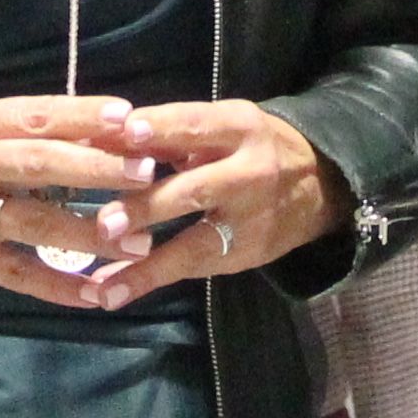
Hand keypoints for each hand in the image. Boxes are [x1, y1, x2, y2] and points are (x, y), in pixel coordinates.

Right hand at [0, 95, 161, 299]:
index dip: (86, 115)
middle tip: (149, 171)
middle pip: (40, 159)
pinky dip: (56, 283)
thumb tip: (72, 127)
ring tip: (138, 239)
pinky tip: (92, 292)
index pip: (35, 112)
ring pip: (32, 217)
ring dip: (90, 229)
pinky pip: (12, 269)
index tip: (135, 119)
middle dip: (100, 165)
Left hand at [70, 98, 339, 305]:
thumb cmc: (249, 147)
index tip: (127, 132)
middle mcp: (249, 172)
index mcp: (239, 127)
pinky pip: (194, 269)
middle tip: (106, 223)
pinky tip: (113, 293)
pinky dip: (150, 281)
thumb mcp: (222, 126)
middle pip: (195, 190)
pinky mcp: (246, 254)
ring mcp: (250, 219)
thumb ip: (169, 133)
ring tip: (104, 285)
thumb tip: (97, 138)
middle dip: (149, 208)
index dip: (163, 127)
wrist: (321, 185)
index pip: (197, 124)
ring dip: (147, 266)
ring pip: (195, 244)